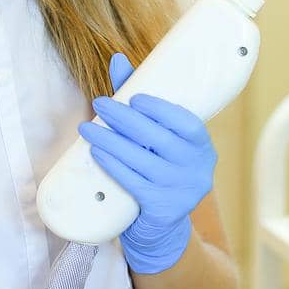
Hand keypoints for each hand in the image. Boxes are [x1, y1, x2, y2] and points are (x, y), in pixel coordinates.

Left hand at [76, 51, 217, 274]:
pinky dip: (114, 165)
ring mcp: (183, 191)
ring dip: (111, 141)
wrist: (162, 228)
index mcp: (201, 146)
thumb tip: (118, 60)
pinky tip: (97, 152)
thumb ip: (140, 101)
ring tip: (86, 128)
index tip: (133, 98)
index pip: (186, 123)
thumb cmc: (157, 170)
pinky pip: (134, 182)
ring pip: (142, 160)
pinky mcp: (164, 209)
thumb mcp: (155, 138)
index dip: (160, 109)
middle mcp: (198, 168)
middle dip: (125, 119)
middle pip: (158, 139)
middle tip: (99, 104)